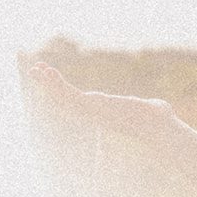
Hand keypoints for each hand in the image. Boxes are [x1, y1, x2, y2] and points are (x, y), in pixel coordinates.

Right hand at [23, 62, 178, 143]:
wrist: (160, 127)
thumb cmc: (160, 122)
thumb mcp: (151, 110)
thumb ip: (152, 107)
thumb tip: (161, 108)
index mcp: (103, 111)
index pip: (77, 101)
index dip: (64, 90)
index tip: (54, 78)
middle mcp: (94, 112)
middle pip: (65, 99)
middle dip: (50, 86)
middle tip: (35, 70)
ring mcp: (92, 111)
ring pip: (64, 97)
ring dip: (49, 83)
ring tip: (36, 69)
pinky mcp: (93, 107)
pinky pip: (70, 96)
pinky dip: (57, 85)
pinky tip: (48, 73)